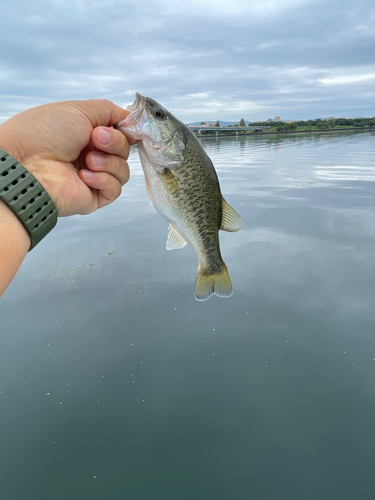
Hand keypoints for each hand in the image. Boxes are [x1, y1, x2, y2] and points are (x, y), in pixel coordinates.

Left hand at [0, 99, 133, 216]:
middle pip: (124, 151)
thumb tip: (129, 118)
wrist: (28, 164)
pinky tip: (84, 176)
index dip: (125, 131)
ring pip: (123, 170)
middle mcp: (91, 155)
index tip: (123, 126)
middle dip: (114, 143)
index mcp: (87, 134)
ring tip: (86, 160)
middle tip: (95, 139)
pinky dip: (104, 180)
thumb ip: (109, 111)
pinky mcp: (94, 197)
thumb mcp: (79, 109)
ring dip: (108, 162)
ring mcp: (93, 177)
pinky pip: (115, 189)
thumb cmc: (44, 134)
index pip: (120, 134)